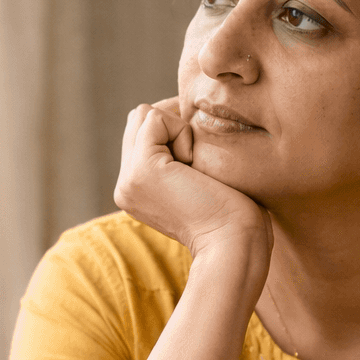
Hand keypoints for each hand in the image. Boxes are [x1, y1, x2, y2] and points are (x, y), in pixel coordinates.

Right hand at [113, 97, 271, 260]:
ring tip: (193, 166)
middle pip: (137, 120)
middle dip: (172, 125)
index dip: (174, 129)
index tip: (199, 161)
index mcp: (137, 190)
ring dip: (176, 128)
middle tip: (196, 162)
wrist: (233, 244)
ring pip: (142, 115)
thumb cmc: (233, 214)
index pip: (141, 133)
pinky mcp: (141, 170)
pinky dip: (182, 131)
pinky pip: (155, 119)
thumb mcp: (198, 179)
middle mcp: (125, 185)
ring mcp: (128, 179)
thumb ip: (178, 156)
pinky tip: (194, 165)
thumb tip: (177, 114)